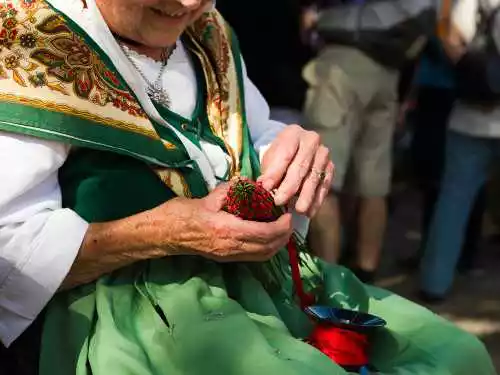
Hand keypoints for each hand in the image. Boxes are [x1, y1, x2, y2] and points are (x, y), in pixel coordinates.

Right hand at [150, 183, 293, 261]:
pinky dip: (265, 249)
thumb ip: (232, 190)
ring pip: (262, 256)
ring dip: (276, 245)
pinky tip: (266, 236)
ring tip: (281, 230)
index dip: (282, 227)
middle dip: (284, 237)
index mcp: (228, 230)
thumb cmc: (182, 213)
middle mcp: (231, 247)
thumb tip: (250, 183)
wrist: (164, 234)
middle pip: (268, 248)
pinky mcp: (225, 258)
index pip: (265, 233)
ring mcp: (228, 255)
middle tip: (289, 222)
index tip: (288, 215)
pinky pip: (252, 257)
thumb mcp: (209, 197)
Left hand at [257, 125, 334, 216]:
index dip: (275, 172)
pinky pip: (324, 185)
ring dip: (306, 196)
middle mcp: (312, 140)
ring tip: (298, 210)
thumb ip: (268, 172)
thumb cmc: (279, 156)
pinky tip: (310, 212)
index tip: (266, 188)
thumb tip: (264, 187)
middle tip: (279, 202)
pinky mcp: (330, 168)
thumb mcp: (270, 159)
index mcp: (293, 134)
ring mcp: (323, 154)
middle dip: (289, 186)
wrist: (296, 150)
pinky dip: (317, 199)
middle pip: (301, 166)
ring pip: (314, 177)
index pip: (285, 154)